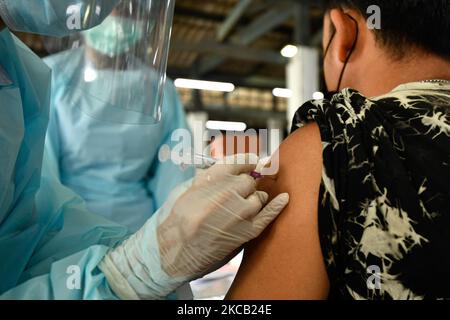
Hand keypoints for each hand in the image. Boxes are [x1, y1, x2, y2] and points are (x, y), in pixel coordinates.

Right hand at [100, 154, 288, 299]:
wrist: (172, 251)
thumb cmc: (176, 220)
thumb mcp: (187, 188)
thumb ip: (210, 176)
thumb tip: (232, 166)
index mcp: (212, 178)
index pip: (241, 161)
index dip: (249, 161)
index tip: (254, 162)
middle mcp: (228, 191)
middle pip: (251, 180)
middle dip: (247, 185)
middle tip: (238, 194)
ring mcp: (240, 211)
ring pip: (260, 197)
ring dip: (254, 201)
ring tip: (239, 210)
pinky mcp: (247, 231)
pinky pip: (269, 214)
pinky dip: (278, 205)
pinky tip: (284, 198)